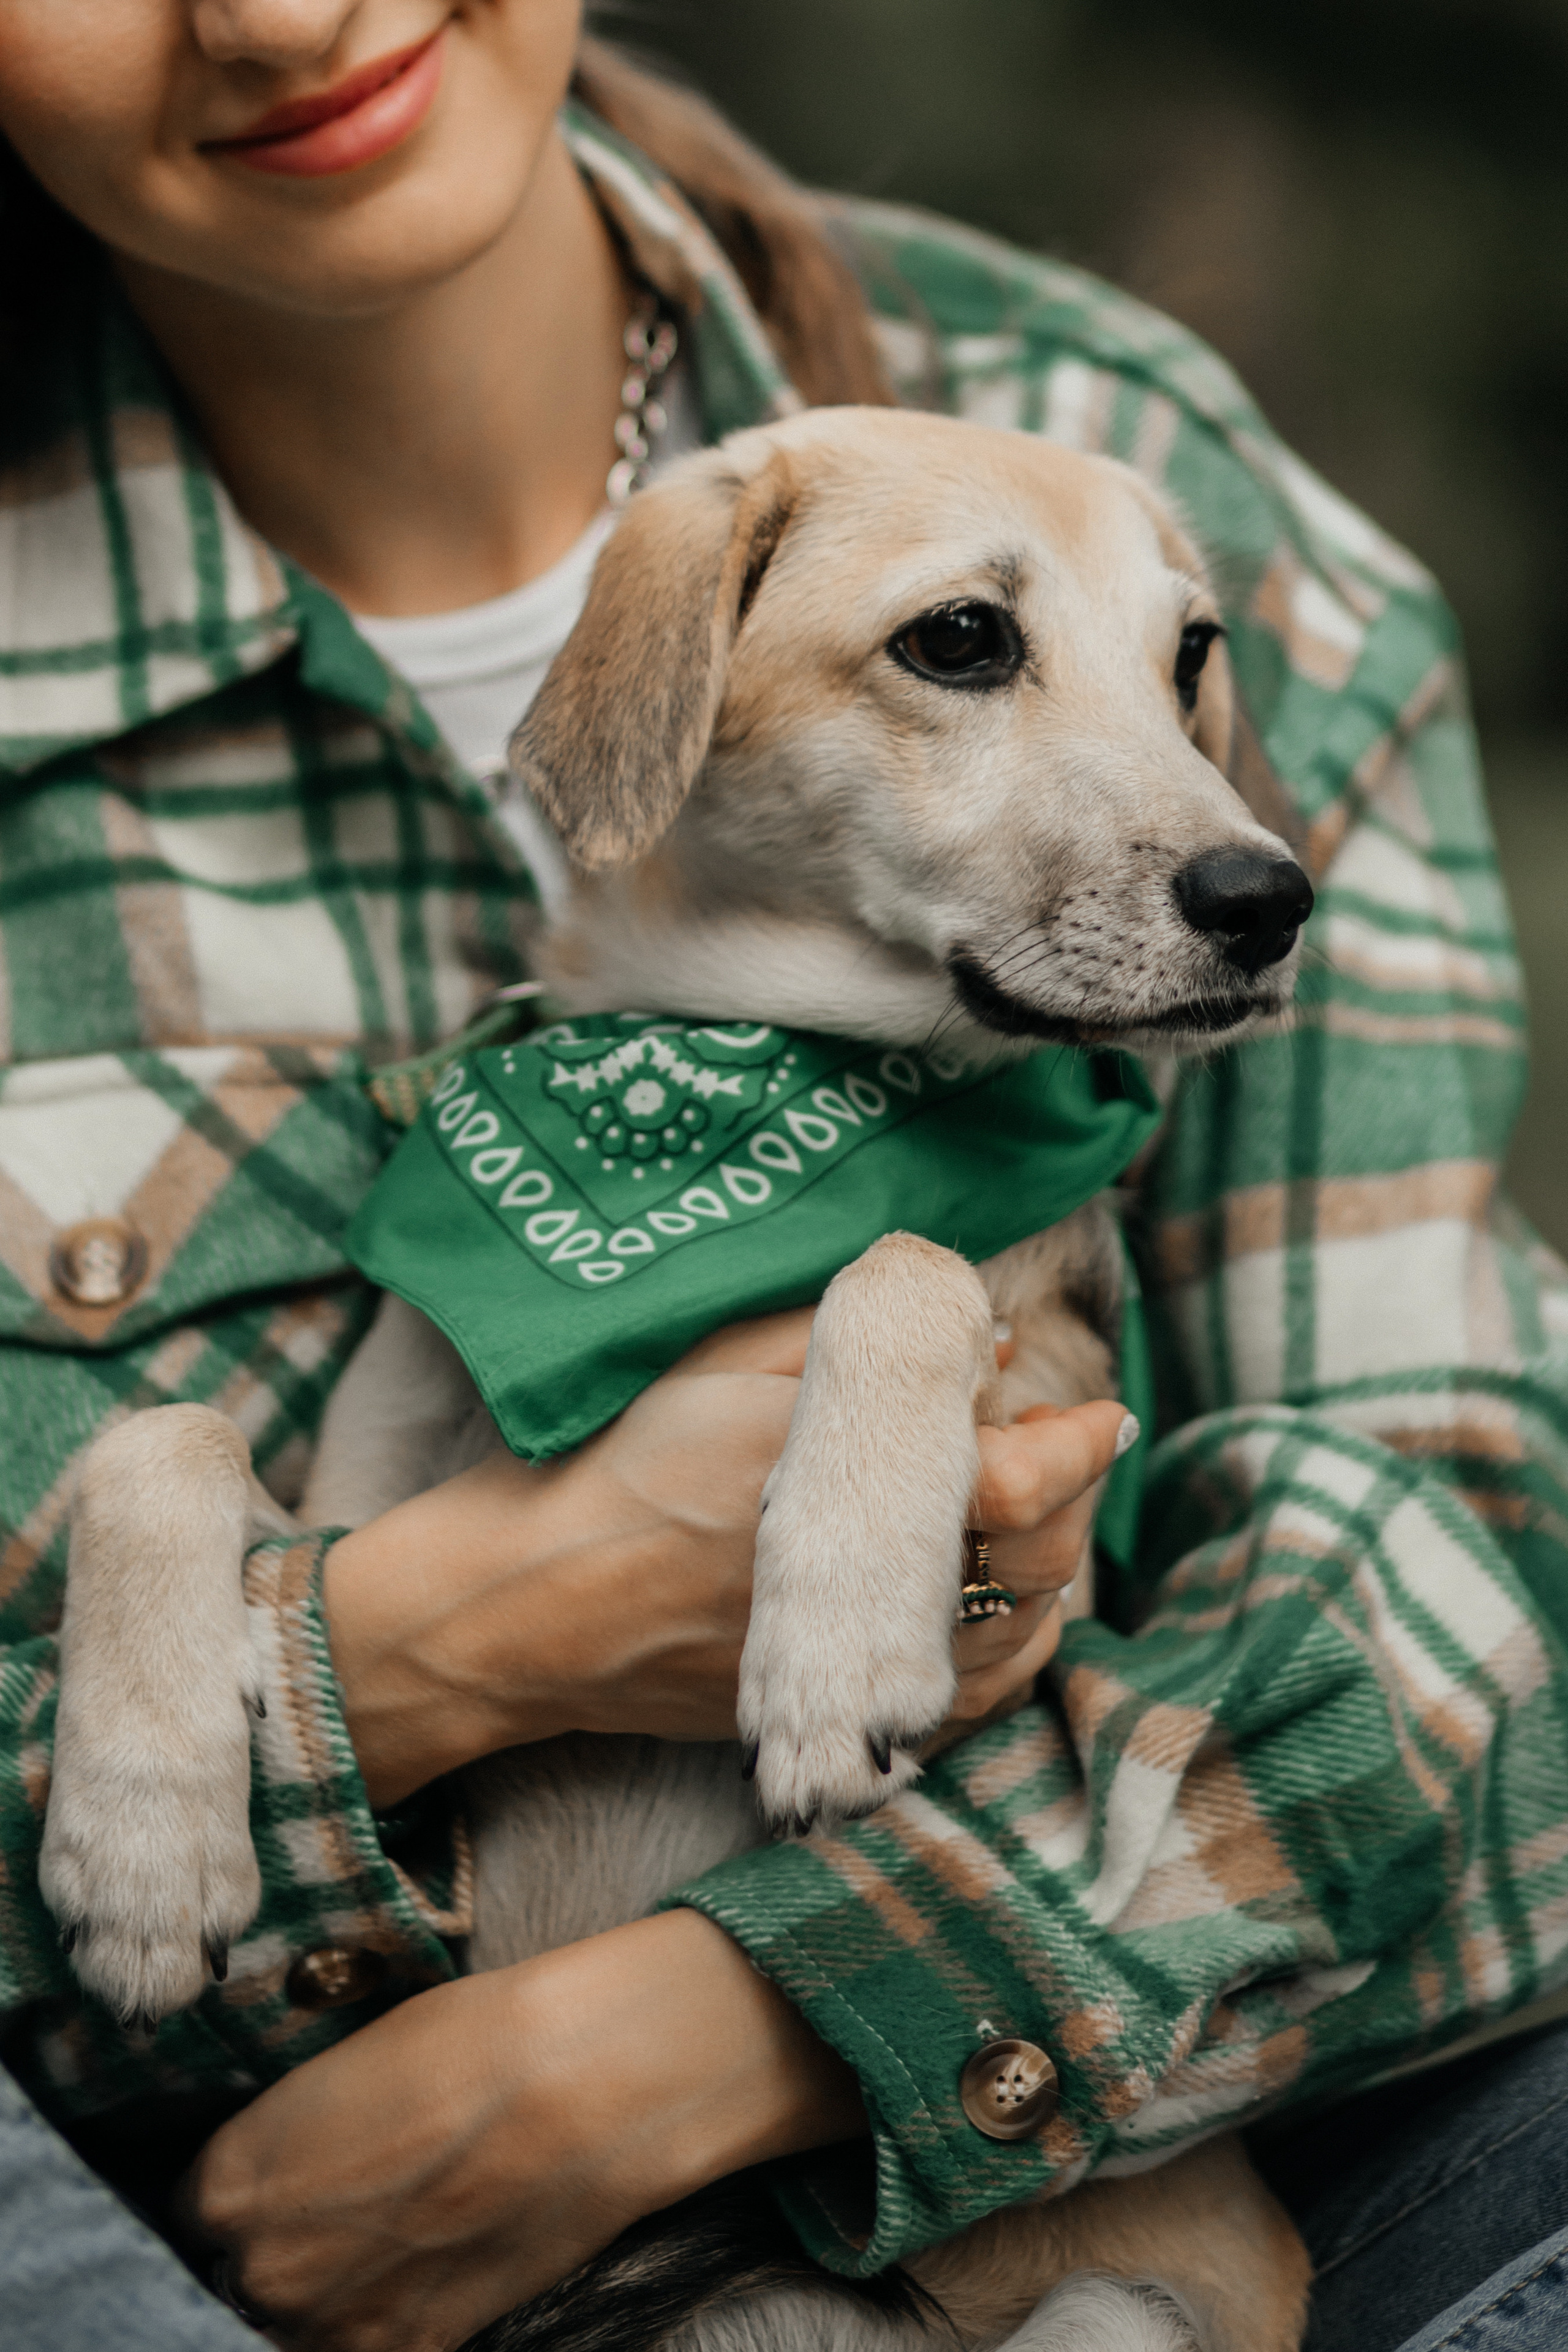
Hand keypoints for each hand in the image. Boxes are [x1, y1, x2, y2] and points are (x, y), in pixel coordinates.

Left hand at [188, 1910, 863, 2351]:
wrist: (580, 2088)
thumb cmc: (469, 2043)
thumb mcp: (350, 2063)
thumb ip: (298, 2137)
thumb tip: (300, 2168)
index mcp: (229, 2184)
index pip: (197, 2211)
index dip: (250, 2189)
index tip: (288, 2173)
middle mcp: (263, 2271)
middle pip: (246, 2278)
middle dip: (289, 2246)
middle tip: (352, 2203)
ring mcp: (338, 2326)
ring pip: (302, 2326)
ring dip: (334, 2293)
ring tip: (395, 2237)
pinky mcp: (415, 2351)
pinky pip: (371, 2347)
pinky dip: (391, 2318)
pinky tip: (432, 2266)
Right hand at [324, 1309, 1131, 1806]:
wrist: (520, 1609)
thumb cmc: (612, 1467)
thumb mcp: (713, 1365)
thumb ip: (836, 1343)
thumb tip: (965, 1343)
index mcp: (837, 1487)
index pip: (1010, 1479)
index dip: (1074, 1447)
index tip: (1100, 1414)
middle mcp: (857, 1587)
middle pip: (1031, 1566)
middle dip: (1073, 1503)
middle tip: (1073, 1449)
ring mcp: (846, 1666)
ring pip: (1008, 1643)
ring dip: (1049, 1579)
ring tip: (1044, 1521)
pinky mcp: (826, 1716)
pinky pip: (958, 1708)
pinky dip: (1005, 1660)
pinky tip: (1002, 1613)